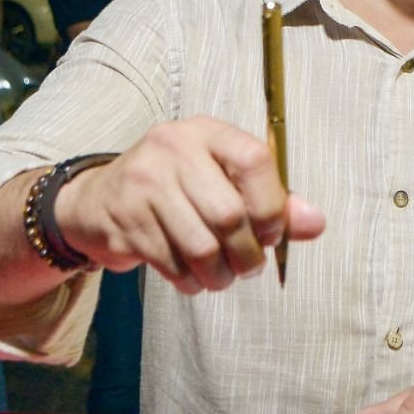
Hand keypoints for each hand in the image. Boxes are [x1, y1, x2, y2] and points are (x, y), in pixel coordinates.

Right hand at [54, 116, 323, 292]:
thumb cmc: (178, 188)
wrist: (98, 201)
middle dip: (247, 254)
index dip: (272, 206)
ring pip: (201, 247)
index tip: (272, 233)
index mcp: (205, 132)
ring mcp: (143, 184)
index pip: (254, 160)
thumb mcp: (222, 180)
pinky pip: (172, 265)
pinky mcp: (123, 220)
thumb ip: (271, 199)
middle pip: (229, 214)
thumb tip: (315, 223)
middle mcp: (171, 148)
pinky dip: (191, 282)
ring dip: (220, 275)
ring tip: (222, 276)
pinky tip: (192, 278)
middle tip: (249, 267)